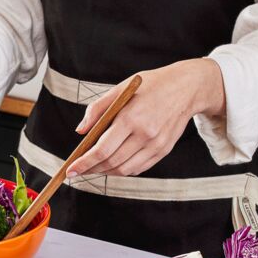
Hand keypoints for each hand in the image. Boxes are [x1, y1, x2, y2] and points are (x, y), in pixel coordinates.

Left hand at [66, 59, 225, 176]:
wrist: (188, 87)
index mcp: (131, 118)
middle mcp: (145, 134)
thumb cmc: (150, 85)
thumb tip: (80, 131)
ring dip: (104, 172)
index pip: (102, 149)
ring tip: (91, 168)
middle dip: (90, 169)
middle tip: (77, 170)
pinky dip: (121, 170)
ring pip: (124, 170)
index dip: (83, 163)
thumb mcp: (120, 88)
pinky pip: (138, 168)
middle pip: (111, 162)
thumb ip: (97, 109)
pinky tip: (111, 165)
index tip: (70, 170)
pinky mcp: (164, 150)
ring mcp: (156, 144)